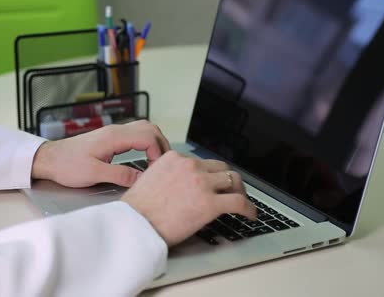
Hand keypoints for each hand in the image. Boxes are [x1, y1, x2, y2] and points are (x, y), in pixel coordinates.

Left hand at [31, 120, 169, 187]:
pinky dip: (146, 144)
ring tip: (157, 163)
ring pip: (144, 129)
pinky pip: (136, 135)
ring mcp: (114, 133)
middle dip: (162, 146)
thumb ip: (120, 175)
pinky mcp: (111, 138)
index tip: (157, 170)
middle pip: (150, 129)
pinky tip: (145, 159)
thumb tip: (142, 179)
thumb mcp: (94, 174)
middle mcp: (116, 130)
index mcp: (114, 137)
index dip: (158, 153)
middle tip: (163, 165)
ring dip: (155, 144)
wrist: (50, 159)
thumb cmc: (67, 166)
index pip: (148, 136)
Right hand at [121, 151, 256, 245]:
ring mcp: (202, 183)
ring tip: (242, 202)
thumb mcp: (150, 179)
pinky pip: (238, 202)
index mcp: (175, 158)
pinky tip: (250, 215)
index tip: (214, 182)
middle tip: (232, 190)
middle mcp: (190, 166)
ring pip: (233, 181)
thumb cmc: (137, 210)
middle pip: (221, 168)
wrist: (134, 225)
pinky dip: (248, 208)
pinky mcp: (210, 203)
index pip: (202, 162)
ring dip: (239, 192)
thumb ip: (169, 175)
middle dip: (228, 180)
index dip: (211, 174)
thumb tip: (182, 185)